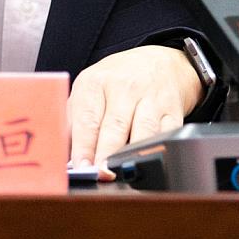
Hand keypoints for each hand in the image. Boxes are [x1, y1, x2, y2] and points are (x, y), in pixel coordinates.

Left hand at [67, 44, 202, 169]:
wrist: (158, 63)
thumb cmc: (116, 82)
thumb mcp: (89, 91)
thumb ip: (74, 122)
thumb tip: (65, 159)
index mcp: (96, 82)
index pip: (87, 119)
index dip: (83, 147)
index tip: (81, 167)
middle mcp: (124, 87)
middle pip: (114, 127)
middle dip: (106, 155)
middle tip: (100, 175)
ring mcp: (151, 97)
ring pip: (143, 132)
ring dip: (132, 156)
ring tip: (122, 172)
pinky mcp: (172, 110)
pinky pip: (166, 134)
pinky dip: (157, 151)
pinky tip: (148, 160)